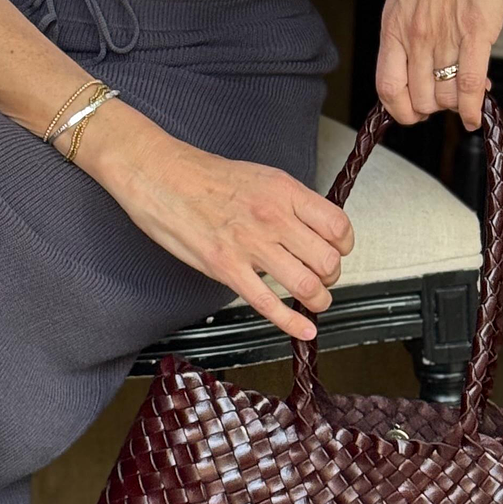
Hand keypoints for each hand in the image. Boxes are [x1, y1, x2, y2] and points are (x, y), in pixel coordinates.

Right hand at [80, 111, 354, 342]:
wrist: (159, 174)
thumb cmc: (203, 175)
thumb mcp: (258, 176)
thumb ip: (288, 202)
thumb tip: (311, 229)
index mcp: (283, 191)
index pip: (338, 226)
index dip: (343, 246)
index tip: (337, 252)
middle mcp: (273, 217)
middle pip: (328, 260)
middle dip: (331, 276)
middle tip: (322, 278)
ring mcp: (250, 244)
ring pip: (306, 285)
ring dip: (318, 300)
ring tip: (314, 302)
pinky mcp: (225, 267)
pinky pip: (268, 304)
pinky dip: (292, 323)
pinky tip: (303, 330)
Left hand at [376, 0, 502, 131]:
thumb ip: (410, 28)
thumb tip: (421, 62)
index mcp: (393, 25)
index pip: (386, 88)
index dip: (401, 110)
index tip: (416, 111)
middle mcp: (414, 34)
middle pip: (418, 99)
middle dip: (434, 108)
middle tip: (448, 98)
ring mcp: (444, 33)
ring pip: (445, 95)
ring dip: (457, 104)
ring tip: (468, 94)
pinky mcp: (477, 28)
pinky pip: (469, 83)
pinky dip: (473, 107)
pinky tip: (477, 114)